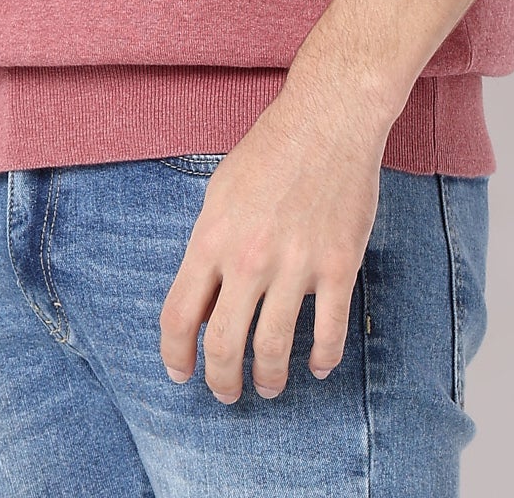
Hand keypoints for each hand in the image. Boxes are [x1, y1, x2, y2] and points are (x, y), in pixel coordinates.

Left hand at [157, 73, 391, 402]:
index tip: (180, 373)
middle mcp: (249, 258)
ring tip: (267, 387)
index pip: (179, 314)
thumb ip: (209, 245)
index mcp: (212, 237)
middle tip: (225, 393)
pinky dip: (323, 358)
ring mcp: (295, 265)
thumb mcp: (220, 193)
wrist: (327, 120)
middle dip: (220, 380)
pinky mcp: (338, 266)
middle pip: (223, 344)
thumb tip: (201, 297)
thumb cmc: (269, 151)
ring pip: (274, 348)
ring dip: (268, 379)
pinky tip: (318, 367)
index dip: (175, 354)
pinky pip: (329, 332)